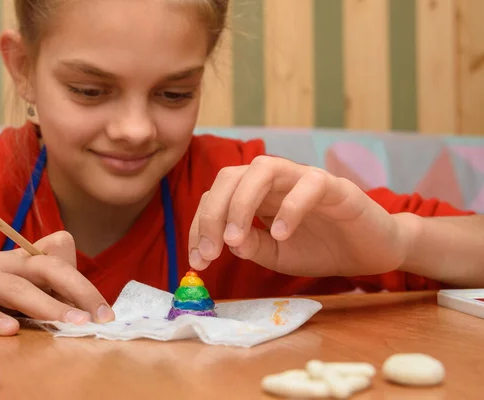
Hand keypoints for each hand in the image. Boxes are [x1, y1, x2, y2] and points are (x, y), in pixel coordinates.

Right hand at [0, 231, 113, 335]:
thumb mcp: (10, 272)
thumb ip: (40, 274)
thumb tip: (76, 277)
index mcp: (19, 262)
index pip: (58, 266)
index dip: (83, 287)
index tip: (105, 313)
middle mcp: (2, 266)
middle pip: (44, 270)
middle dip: (74, 290)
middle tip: (93, 318)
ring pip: (14, 289)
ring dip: (44, 304)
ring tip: (68, 321)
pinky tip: (9, 330)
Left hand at [188, 156, 409, 276]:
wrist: (370, 253)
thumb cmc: (320, 249)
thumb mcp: (275, 256)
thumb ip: (251, 246)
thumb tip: (226, 241)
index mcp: (256, 196)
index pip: (216, 197)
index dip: (200, 225)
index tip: (197, 260)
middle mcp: (275, 181)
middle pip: (231, 176)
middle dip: (211, 213)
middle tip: (211, 251)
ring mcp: (303, 179)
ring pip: (263, 168)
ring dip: (241, 203)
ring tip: (235, 238)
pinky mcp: (334, 186)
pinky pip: (308, 185)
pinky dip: (289, 207)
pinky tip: (280, 234)